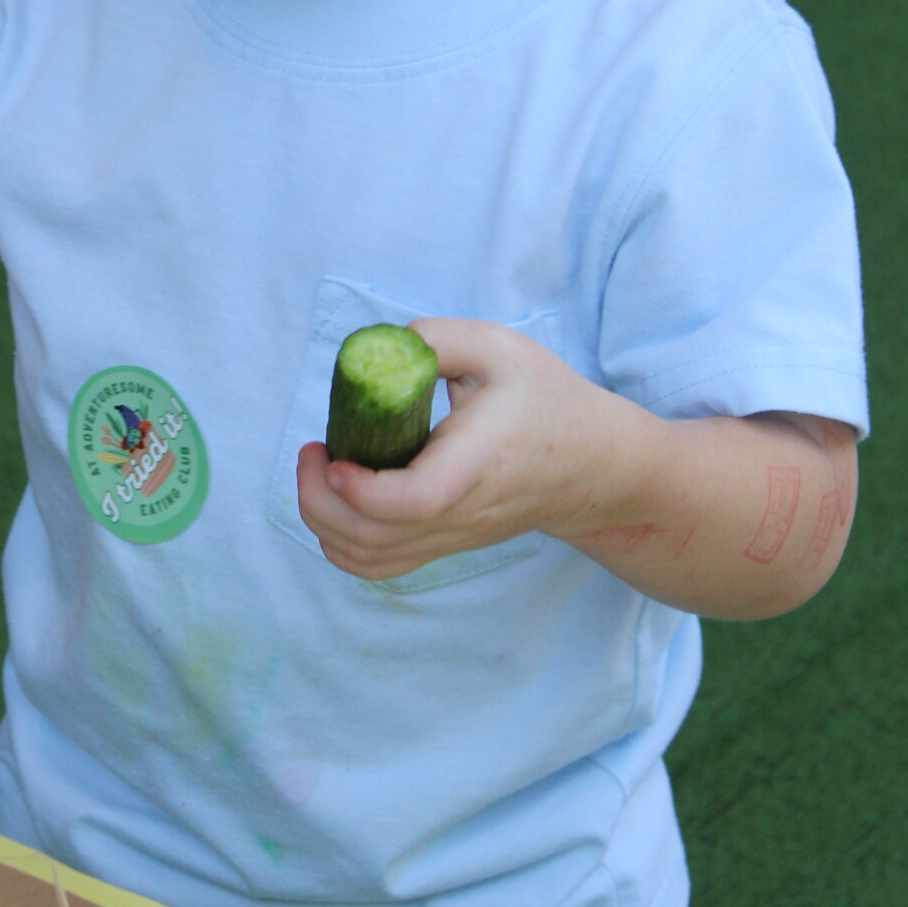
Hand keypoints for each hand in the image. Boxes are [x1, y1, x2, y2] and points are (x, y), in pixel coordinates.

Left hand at [297, 317, 634, 581]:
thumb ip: (436, 341)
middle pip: (373, 539)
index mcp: (475, 463)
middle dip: (318, 500)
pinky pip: (379, 565)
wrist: (594, 465)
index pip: (415, 501)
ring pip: (368, 560)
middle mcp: (460, 512)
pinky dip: (341, 542)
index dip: (362, 489)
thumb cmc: (546, 401)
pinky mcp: (441, 544)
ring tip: (321, 470)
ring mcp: (449, 536)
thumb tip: (381, 351)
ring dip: (323, 522)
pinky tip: (336, 498)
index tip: (335, 455)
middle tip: (313, 451)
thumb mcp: (499, 348)